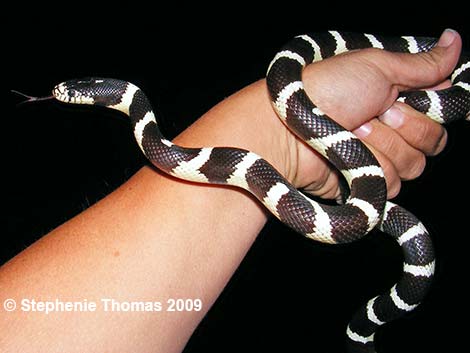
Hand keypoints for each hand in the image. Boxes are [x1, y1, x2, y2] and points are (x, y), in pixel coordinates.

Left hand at [285, 29, 461, 198]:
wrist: (287, 130)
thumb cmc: (326, 91)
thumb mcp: (377, 66)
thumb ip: (421, 63)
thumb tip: (455, 42)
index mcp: (398, 97)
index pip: (441, 111)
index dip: (431, 110)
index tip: (409, 101)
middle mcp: (393, 129)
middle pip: (433, 141)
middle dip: (405, 126)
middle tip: (376, 113)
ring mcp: (381, 156)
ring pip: (414, 164)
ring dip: (384, 146)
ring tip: (354, 131)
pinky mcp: (368, 180)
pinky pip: (393, 183)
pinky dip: (372, 167)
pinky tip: (350, 153)